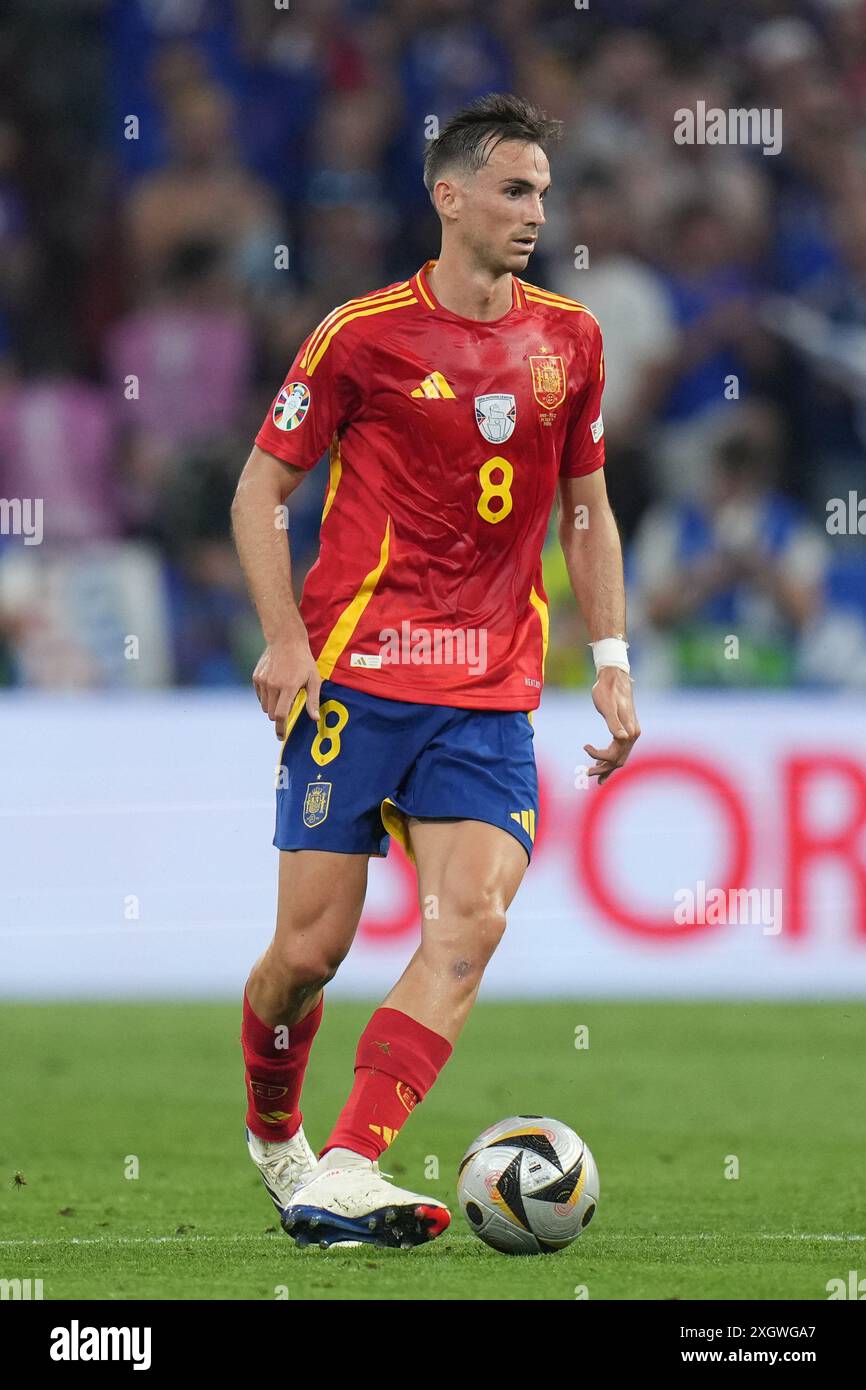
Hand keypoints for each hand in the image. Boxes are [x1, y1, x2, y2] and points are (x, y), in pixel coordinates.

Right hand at [252, 635, 321, 739]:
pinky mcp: (256, 678)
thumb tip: (315, 719)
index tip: (282, 736)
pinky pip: (260, 696)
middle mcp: (273, 685)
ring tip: (284, 693)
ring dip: (273, 707)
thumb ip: (313, 701)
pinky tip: (276, 685)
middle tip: (289, 709)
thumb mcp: (314, 680)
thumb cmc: (304, 661)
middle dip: (279, 717)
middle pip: (272, 714)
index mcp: (288, 687)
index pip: (281, 715)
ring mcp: (262, 681)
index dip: (281, 729)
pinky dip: (267, 697)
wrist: (285, 640)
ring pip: (265, 706)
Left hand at [584, 667, 640, 784]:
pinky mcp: (627, 729)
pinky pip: (620, 749)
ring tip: (593, 773)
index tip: (585, 746)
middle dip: (603, 768)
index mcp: (629, 731)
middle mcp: (633, 734)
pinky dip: (611, 758)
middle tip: (586, 773)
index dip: (599, 755)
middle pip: (619, 760)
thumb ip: (614, 723)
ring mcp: (631, 732)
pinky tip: (601, 762)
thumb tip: (622, 738)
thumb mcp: (607, 707)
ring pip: (620, 757)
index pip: (615, 754)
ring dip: (607, 766)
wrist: (613, 677)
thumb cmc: (607, 690)